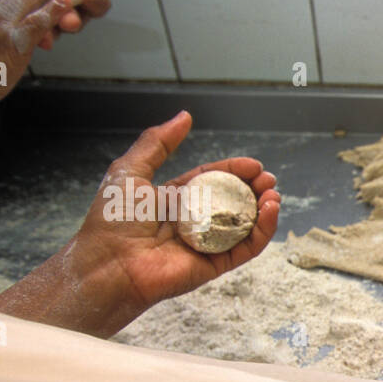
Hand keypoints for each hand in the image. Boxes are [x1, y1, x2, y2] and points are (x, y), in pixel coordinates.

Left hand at [73, 111, 278, 314]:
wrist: (109, 264)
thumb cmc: (113, 220)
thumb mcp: (131, 170)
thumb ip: (158, 143)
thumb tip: (184, 117)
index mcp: (174, 199)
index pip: (212, 181)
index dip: (234, 171)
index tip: (252, 164)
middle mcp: (193, 221)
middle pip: (233, 202)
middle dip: (253, 189)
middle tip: (268, 179)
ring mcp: (206, 244)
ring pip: (244, 225)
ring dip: (263, 209)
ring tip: (273, 194)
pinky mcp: (215, 264)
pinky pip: (245, 248)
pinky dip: (262, 232)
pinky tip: (269, 212)